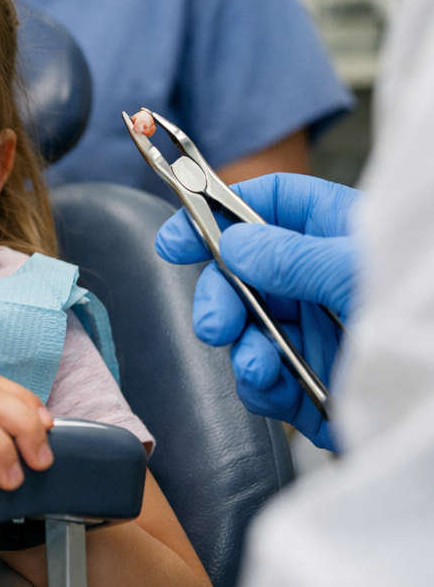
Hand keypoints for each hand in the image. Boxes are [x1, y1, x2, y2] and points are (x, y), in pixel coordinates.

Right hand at [155, 173, 360, 449]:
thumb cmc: (424, 311)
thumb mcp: (358, 272)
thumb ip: (292, 256)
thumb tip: (233, 243)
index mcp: (334, 233)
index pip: (265, 203)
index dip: (215, 211)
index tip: (177, 237)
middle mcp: (317, 277)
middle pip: (241, 270)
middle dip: (220, 294)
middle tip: (213, 321)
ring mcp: (314, 329)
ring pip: (247, 326)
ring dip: (240, 343)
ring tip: (257, 360)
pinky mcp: (312, 379)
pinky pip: (264, 376)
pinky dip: (260, 382)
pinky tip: (275, 383)